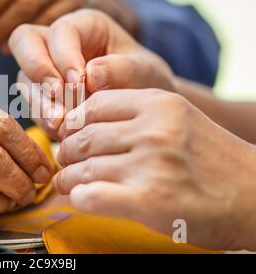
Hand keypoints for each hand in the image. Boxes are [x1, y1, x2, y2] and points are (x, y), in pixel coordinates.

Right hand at [9, 9, 174, 138]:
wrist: (142, 110)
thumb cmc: (145, 82)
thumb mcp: (144, 72)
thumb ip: (122, 70)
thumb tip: (91, 74)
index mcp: (85, 25)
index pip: (60, 31)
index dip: (64, 56)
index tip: (79, 83)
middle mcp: (58, 42)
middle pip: (24, 41)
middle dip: (37, 70)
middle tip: (58, 98)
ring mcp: (45, 68)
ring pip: (24, 78)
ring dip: (39, 102)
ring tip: (61, 124)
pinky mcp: (41, 95)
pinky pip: (30, 105)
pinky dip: (44, 119)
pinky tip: (63, 132)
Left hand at [55, 88, 255, 250]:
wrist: (254, 196)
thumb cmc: (210, 159)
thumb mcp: (177, 119)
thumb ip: (135, 117)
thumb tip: (81, 126)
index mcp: (158, 104)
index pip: (94, 106)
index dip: (75, 124)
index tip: (71, 137)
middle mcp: (153, 129)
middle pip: (84, 136)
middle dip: (68, 153)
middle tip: (66, 163)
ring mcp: (151, 163)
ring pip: (84, 167)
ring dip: (69, 179)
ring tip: (69, 184)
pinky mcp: (149, 199)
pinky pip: (92, 195)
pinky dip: (80, 199)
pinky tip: (82, 200)